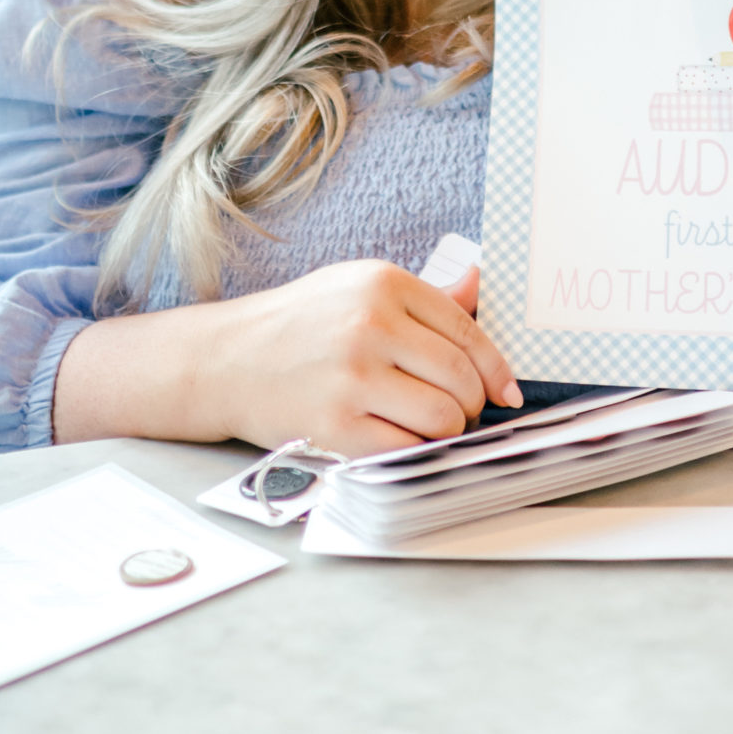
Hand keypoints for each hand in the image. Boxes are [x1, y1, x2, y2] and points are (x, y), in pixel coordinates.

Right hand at [203, 259, 523, 454]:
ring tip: (428, 425)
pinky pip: (407, 449)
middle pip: (461, 377)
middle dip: (472, 403)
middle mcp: (371, 325)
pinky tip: (399, 439)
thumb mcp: (358, 288)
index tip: (505, 390)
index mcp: (383, 283)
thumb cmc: (300, 324)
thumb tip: (480, 282)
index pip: (467, 329)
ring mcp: (353, 377)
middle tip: (460, 411)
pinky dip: (414, 451)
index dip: (495, 367)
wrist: (227, 359)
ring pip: (442, 417)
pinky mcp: (336, 425)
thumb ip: (424, 296)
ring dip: (447, 430)